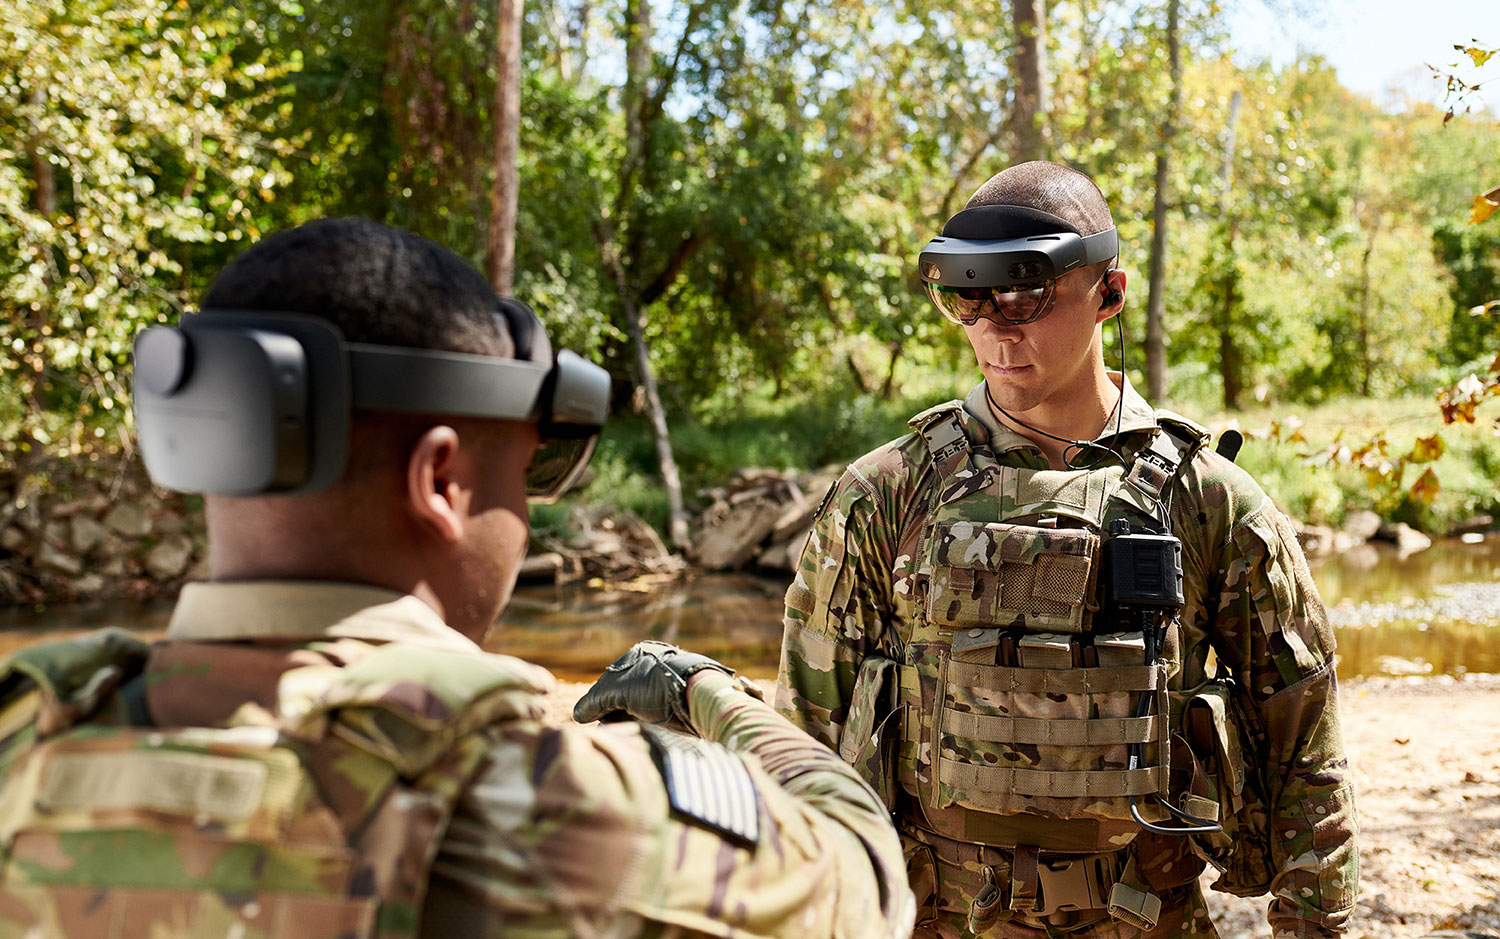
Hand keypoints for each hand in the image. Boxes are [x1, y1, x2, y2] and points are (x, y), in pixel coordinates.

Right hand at [573, 641, 733, 731]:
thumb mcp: (619, 690)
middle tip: (608, 731)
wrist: (697, 697)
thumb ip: (595, 701)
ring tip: (623, 735)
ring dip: (624, 724)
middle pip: (619, 698)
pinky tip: (637, 736)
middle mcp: (649, 670)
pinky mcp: (673, 706)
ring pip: (633, 710)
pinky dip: (640, 728)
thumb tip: (578, 715)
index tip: (591, 721)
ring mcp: (662, 688)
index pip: (607, 683)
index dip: (597, 704)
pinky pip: (648, 719)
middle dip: (611, 716)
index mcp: (637, 656)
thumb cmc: (657, 686)